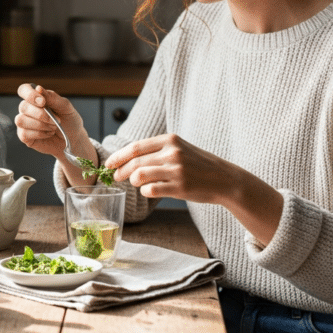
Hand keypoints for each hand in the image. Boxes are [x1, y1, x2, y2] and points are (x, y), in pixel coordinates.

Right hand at [14, 83, 89, 161]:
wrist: (73, 139)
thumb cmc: (69, 121)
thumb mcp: (65, 107)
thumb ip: (52, 97)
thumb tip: (38, 88)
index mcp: (36, 98)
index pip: (24, 90)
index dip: (30, 95)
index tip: (43, 102)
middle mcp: (27, 109)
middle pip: (23, 107)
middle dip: (41, 115)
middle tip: (57, 120)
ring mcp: (24, 123)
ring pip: (21, 120)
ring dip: (40, 125)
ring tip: (53, 127)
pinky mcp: (24, 136)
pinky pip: (24, 134)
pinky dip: (40, 134)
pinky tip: (49, 133)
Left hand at [105, 133, 242, 204]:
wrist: (224, 178)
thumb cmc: (198, 164)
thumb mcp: (179, 148)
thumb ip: (156, 151)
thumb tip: (127, 158)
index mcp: (170, 140)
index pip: (135, 147)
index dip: (118, 156)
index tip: (108, 164)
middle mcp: (172, 152)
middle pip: (134, 162)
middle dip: (120, 171)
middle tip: (116, 177)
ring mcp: (176, 170)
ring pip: (139, 176)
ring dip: (133, 182)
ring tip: (137, 183)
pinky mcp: (179, 187)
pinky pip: (150, 190)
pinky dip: (145, 192)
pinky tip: (150, 191)